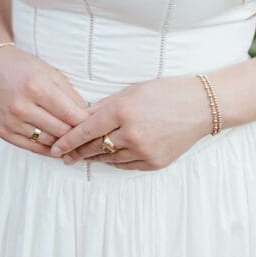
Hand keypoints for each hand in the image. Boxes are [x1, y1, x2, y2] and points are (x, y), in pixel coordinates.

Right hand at [0, 46, 90, 157]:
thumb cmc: (26, 68)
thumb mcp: (51, 73)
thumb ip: (70, 95)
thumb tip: (87, 116)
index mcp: (36, 87)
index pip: (69, 114)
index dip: (85, 122)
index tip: (97, 125)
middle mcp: (21, 106)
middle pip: (60, 130)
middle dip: (76, 133)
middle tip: (89, 135)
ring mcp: (11, 121)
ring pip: (48, 142)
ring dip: (63, 142)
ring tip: (75, 140)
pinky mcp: (4, 132)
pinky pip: (32, 148)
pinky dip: (48, 148)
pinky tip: (58, 145)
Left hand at [49, 76, 210, 170]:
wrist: (199, 106)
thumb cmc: (164, 92)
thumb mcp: (132, 91)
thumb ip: (106, 106)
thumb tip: (82, 118)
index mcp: (123, 110)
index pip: (87, 129)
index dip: (69, 140)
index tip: (56, 148)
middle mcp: (131, 133)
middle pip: (95, 147)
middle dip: (78, 151)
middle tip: (64, 155)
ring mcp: (144, 151)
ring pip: (109, 158)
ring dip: (95, 156)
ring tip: (84, 154)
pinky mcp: (154, 163)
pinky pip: (126, 165)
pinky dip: (115, 160)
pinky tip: (109, 155)